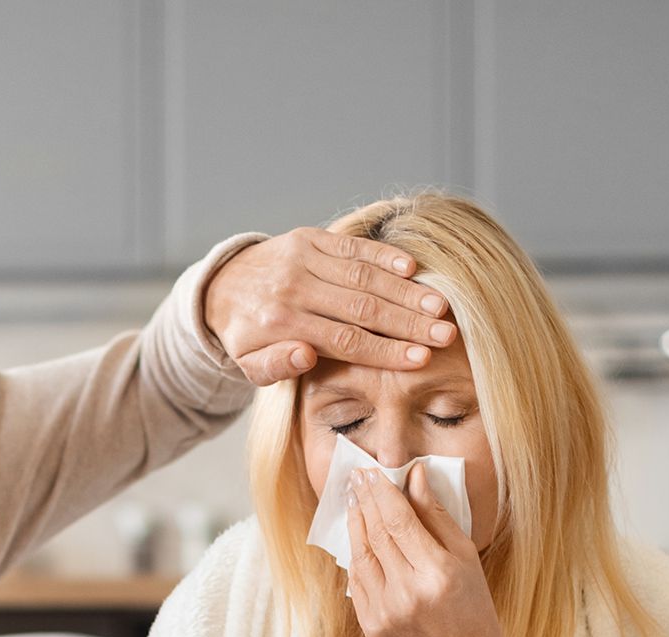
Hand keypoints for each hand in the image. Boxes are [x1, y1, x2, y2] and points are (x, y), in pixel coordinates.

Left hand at [203, 228, 455, 383]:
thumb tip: (307, 357)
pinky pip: (352, 247)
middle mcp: (293, 287)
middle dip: (408, 322)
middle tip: (447, 335)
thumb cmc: (245, 336)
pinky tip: (413, 269)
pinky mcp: (309, 237)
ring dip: (406, 291)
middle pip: (362, 307)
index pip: (345, 340)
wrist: (222, 287)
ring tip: (441, 307)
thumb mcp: (248, 365)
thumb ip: (275, 366)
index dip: (386, 351)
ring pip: (363, 276)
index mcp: (281, 323)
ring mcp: (302, 258)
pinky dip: (383, 256)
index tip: (421, 359)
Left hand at [347, 463, 504, 636]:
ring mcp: (385, 613)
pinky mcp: (370, 626)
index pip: (399, 522)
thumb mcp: (463, 554)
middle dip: (365, 502)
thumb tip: (413, 476)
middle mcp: (407, 594)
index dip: (382, 493)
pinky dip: (356, 556)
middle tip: (357, 478)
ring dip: (355, 525)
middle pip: (377, 536)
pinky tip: (359, 536)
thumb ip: (435, 514)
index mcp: (437, 573)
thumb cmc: (469, 601)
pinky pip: (356, 581)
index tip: (370, 471)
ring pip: (360, 557)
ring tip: (354, 501)